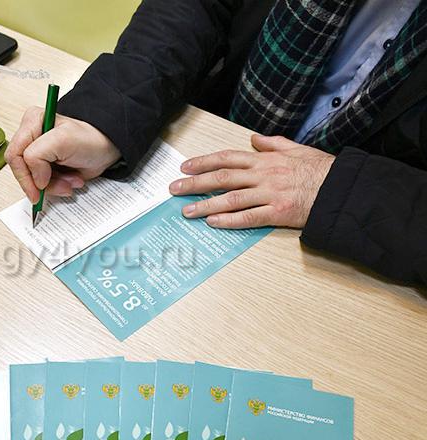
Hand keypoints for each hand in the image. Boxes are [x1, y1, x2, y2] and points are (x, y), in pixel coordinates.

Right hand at [5, 107, 121, 202]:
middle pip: (22, 170)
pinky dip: (57, 187)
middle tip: (62, 186)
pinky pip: (42, 185)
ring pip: (32, 180)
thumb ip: (37, 155)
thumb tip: (34, 178)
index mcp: (31, 124)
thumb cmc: (90, 140)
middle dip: (42, 182)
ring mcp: (38, 154)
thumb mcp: (61, 141)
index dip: (26, 174)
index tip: (40, 186)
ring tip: (71, 181)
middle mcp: (31, 137)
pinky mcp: (45, 166)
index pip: (14, 155)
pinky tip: (71, 180)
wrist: (106, 149)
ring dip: (53, 186)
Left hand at [169, 135, 334, 228]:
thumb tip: (254, 139)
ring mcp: (270, 194)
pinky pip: (249, 217)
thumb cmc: (321, 170)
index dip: (203, 162)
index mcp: (265, 160)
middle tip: (175, 190)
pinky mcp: (278, 212)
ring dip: (206, 205)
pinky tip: (212, 223)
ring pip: (231, 199)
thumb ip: (273, 144)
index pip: (227, 158)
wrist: (342, 188)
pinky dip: (229, 220)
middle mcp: (263, 175)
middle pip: (222, 177)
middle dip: (195, 183)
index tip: (184, 167)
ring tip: (187, 211)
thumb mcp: (297, 149)